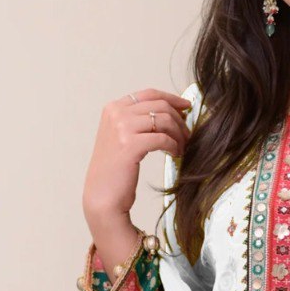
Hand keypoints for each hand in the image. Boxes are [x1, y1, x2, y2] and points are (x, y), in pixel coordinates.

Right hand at [82, 87, 191, 224]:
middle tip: (187, 135)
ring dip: (178, 134)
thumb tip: (171, 111)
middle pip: (159, 105)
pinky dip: (174, 146)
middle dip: (179, 120)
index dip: (172, 99)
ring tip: (181, 147)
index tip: (186, 107)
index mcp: (113, 108)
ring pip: (164, 120)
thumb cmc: (115, 171)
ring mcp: (121, 127)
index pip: (149, 94)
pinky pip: (163, 138)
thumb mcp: (122, 137)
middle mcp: (116, 113)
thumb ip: (139, 121)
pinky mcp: (130, 144)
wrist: (102, 196)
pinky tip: (175, 154)